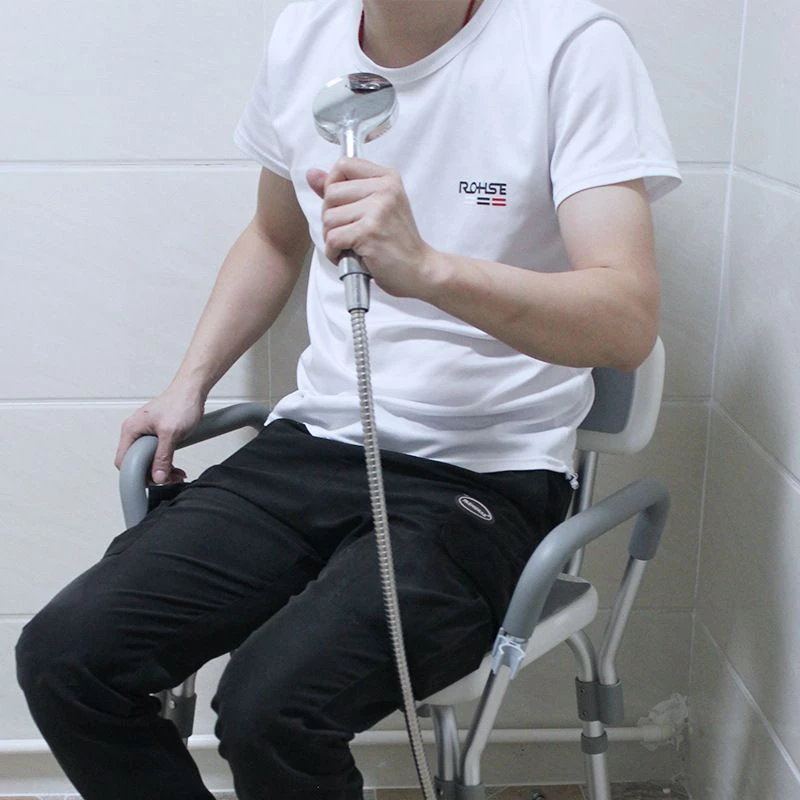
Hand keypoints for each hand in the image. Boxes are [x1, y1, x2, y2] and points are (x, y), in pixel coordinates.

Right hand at [114, 385, 203, 483]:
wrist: (193, 390)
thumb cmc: (180, 403)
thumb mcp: (171, 433)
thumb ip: (163, 457)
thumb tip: (157, 476)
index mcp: (131, 430)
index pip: (123, 461)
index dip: (137, 474)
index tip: (153, 480)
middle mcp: (136, 432)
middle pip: (136, 463)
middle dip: (153, 474)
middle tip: (169, 478)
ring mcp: (146, 433)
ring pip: (148, 460)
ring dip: (162, 470)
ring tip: (176, 474)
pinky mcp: (158, 434)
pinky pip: (157, 454)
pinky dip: (166, 463)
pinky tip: (176, 467)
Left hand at [307, 157, 439, 299]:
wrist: (420, 270)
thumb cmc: (398, 242)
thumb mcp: (376, 208)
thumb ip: (343, 190)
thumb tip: (312, 174)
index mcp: (387, 178)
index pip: (343, 165)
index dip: (332, 186)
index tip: (343, 205)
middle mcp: (384, 190)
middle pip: (331, 193)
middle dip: (330, 217)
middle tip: (347, 232)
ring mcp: (377, 211)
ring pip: (329, 218)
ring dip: (332, 237)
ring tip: (350, 245)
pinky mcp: (369, 233)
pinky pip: (332, 238)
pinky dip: (334, 252)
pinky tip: (348, 256)